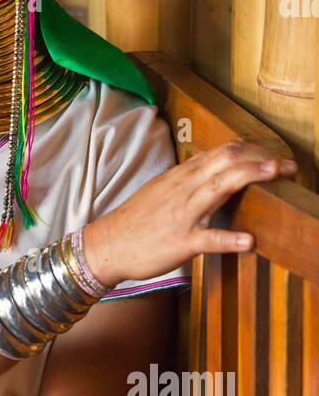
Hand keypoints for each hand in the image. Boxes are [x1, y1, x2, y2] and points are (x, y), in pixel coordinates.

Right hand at [83, 143, 297, 287]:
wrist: (106, 245)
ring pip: (219, 187)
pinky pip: (207, 239)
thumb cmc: (136, 222)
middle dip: (261, 159)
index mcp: (183, 177)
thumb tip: (216, 172)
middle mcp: (185, 189)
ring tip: (277, 174)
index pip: (222, 152)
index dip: (253, 151)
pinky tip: (249, 241)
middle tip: (289, 165)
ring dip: (250, 178)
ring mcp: (183, 214)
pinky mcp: (180, 242)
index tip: (275, 156)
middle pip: (226, 161)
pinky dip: (230, 239)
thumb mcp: (164, 191)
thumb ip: (191, 181)